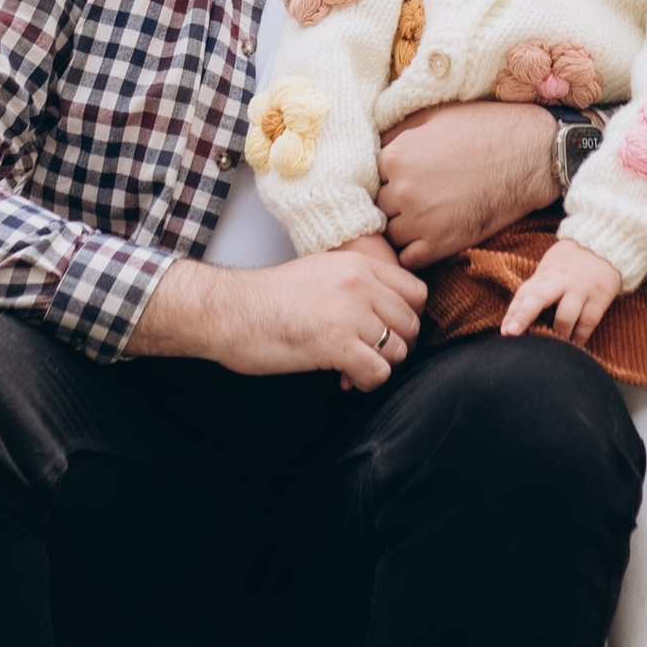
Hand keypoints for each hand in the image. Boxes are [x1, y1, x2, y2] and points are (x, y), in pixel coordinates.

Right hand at [130, 237, 425, 391]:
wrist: (229, 311)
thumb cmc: (268, 298)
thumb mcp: (321, 274)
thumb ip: (358, 287)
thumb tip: (385, 319)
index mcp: (358, 264)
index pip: (416, 293)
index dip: (405, 318)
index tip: (384, 332)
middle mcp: (360, 283)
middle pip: (412, 324)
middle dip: (394, 347)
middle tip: (366, 355)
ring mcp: (350, 312)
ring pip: (399, 350)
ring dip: (379, 366)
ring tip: (352, 368)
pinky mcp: (337, 342)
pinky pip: (379, 372)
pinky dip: (366, 382)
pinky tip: (346, 379)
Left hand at [375, 101, 557, 266]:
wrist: (530, 156)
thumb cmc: (485, 128)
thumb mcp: (435, 115)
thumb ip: (399, 131)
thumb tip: (376, 144)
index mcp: (395, 156)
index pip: (369, 174)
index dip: (386, 175)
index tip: (400, 176)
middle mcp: (401, 190)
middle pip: (378, 204)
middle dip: (392, 200)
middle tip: (415, 195)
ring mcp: (420, 220)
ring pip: (390, 232)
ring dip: (401, 226)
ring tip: (421, 216)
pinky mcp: (440, 244)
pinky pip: (408, 258)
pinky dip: (412, 251)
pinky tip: (426, 238)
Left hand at [499, 234, 622, 345]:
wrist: (605, 245)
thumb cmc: (570, 263)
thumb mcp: (550, 270)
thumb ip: (536, 290)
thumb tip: (514, 320)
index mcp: (545, 275)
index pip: (525, 294)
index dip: (513, 313)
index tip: (505, 331)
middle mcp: (560, 281)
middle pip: (538, 298)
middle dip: (523, 316)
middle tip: (512, 334)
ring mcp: (580, 290)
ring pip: (564, 317)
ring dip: (557, 335)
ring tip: (552, 348)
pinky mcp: (599, 298)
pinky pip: (587, 323)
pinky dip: (578, 338)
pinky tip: (573, 345)